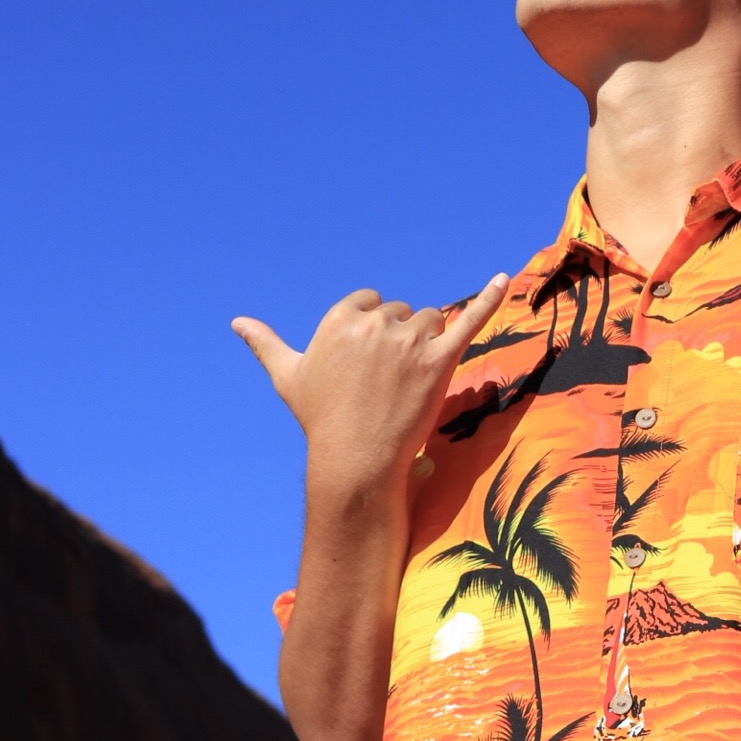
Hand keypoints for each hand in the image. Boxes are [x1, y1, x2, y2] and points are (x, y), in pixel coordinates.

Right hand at [232, 277, 508, 497]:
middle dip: (399, 342)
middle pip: (402, 313)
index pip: (371, 302)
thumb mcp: (289, 376)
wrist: (354, 461)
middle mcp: (375, 323)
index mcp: (341, 317)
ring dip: (427, 346)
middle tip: (385, 384)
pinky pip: (469, 321)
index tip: (365, 365)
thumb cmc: (320, 420)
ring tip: (408, 384)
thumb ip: (266, 343)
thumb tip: (237, 322)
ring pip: (432, 321)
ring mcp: (410, 341)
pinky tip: (503, 279)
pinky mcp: (441, 361)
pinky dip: (489, 298)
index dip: (372, 333)